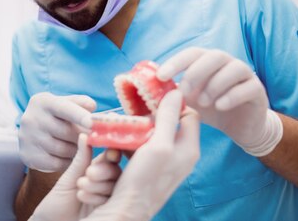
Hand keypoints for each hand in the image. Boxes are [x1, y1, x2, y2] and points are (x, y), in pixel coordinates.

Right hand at [19, 92, 95, 171]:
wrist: (32, 134)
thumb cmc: (57, 116)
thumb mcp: (65, 104)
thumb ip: (80, 103)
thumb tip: (92, 106)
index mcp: (43, 101)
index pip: (64, 108)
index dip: (79, 116)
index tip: (92, 123)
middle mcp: (32, 118)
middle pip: (66, 132)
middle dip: (82, 136)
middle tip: (90, 137)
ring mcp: (28, 138)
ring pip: (63, 150)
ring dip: (76, 150)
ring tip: (77, 145)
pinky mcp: (28, 156)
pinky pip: (56, 163)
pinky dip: (67, 161)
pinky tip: (67, 156)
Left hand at [29, 134, 118, 220]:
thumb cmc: (56, 204)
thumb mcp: (68, 179)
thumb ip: (81, 159)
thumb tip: (86, 135)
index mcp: (95, 174)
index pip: (109, 160)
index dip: (111, 155)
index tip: (109, 154)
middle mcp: (104, 186)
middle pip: (116, 172)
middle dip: (104, 170)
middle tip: (88, 173)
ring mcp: (107, 201)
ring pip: (114, 186)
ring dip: (99, 184)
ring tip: (80, 185)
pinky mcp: (108, 213)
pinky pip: (111, 200)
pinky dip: (98, 196)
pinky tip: (82, 195)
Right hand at [30, 90, 199, 220]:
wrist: (123, 213)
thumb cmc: (144, 182)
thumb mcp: (159, 145)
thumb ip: (168, 117)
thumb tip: (175, 91)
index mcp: (188, 149)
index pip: (188, 114)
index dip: (171, 102)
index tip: (152, 96)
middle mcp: (175, 155)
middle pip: (161, 124)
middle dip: (139, 123)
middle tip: (127, 119)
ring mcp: (157, 163)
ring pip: (140, 137)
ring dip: (122, 140)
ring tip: (112, 149)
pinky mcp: (140, 170)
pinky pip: (128, 151)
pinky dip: (117, 152)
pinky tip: (109, 156)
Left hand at [157, 47, 282, 155]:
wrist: (241, 127)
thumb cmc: (211, 109)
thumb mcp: (189, 102)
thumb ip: (173, 95)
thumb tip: (147, 97)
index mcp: (208, 61)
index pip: (191, 53)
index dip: (176, 62)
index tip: (160, 76)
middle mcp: (227, 63)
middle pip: (214, 56)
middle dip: (196, 72)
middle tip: (185, 92)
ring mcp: (245, 75)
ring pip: (234, 68)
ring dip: (215, 84)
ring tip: (204, 102)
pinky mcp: (258, 91)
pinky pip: (248, 87)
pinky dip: (232, 96)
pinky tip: (220, 107)